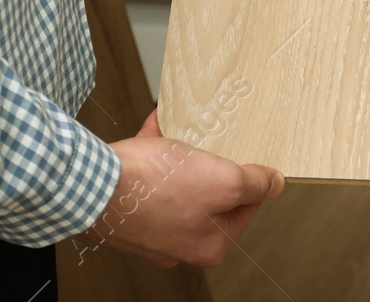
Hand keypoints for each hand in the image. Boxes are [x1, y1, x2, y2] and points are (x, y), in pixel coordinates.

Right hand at [84, 111, 284, 267]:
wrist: (93, 183)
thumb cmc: (155, 188)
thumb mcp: (224, 181)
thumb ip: (255, 184)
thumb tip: (276, 185)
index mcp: (208, 244)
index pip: (245, 208)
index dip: (248, 177)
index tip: (244, 158)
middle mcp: (180, 242)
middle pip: (211, 194)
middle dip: (210, 163)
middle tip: (211, 143)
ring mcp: (152, 226)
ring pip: (179, 182)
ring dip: (181, 153)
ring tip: (183, 131)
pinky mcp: (129, 208)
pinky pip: (151, 175)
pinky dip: (155, 149)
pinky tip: (158, 124)